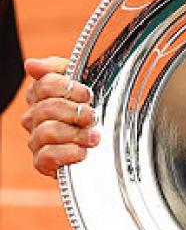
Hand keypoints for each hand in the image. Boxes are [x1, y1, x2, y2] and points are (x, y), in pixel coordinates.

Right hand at [22, 56, 98, 176]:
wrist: (109, 147)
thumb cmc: (91, 114)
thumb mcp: (82, 85)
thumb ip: (58, 69)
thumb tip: (31, 65)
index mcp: (39, 96)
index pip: (45, 85)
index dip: (70, 88)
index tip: (88, 95)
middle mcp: (34, 118)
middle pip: (48, 108)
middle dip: (76, 112)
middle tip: (92, 117)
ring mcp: (36, 141)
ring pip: (48, 131)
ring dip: (76, 133)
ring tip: (93, 137)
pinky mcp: (42, 163)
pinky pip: (47, 156)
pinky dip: (68, 153)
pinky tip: (82, 152)